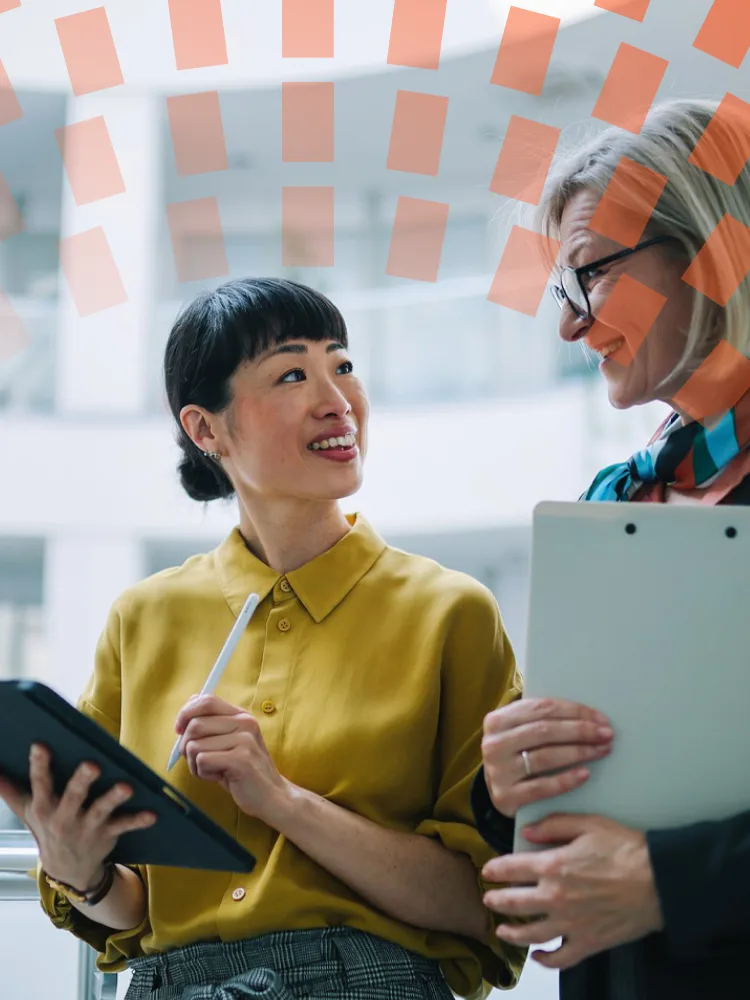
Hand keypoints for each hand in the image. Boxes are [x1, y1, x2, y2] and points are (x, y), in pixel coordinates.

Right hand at [0, 744, 154, 890]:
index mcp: (44, 808)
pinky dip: (138, 820)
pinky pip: (124, 826)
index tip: (40, 746)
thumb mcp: (27, 812)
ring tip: (127, 787)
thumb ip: (11, 791)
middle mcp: (64, 817)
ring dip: (114, 798)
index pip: (40, 784)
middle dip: (82, 780)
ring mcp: (87, 827)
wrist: (67, 870)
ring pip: (101, 810)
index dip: (39, 765)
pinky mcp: (106, 835)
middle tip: (93, 765)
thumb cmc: (48, 829)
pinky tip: (152, 814)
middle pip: (74, 796)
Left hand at [175, 695, 292, 823]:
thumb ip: (211, 725)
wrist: (272, 795)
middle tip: (199, 760)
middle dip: (186, 746)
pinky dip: (202, 773)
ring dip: (195, 764)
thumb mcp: (227, 742)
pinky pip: (202, 760)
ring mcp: (244, 740)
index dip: (185, 713)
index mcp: (240, 715)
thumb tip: (188, 708)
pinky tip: (218, 777)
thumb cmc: (242, 771)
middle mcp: (244, 723)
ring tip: (212, 770)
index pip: (206, 700)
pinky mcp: (241, 759)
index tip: (179, 730)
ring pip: (195, 745)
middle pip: (195, 724)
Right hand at [481, 698, 613, 817]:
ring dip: (579, 752)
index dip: (574, 711)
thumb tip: (588, 715)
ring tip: (601, 750)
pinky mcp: (506, 797)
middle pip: (544, 731)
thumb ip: (540, 719)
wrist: (499, 789)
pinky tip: (585, 774)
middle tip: (607, 734)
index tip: (601, 718)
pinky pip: (542, 787)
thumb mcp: (519, 730)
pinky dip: (566, 779)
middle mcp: (494, 744)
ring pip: (545, 757)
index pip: (541, 708)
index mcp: (497, 720)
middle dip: (580, 731)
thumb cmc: (517, 753)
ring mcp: (498, 771)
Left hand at [482, 813, 664, 968]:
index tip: (488, 870)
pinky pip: (561, 957)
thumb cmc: (626, 849)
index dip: (496, 869)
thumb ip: (554, 825)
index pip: (512, 868)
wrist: (659, 881)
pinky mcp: (589, 942)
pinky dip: (546, 960)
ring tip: (502, 930)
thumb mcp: (588, 824)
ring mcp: (571, 923)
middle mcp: (556, 897)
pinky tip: (539, 956)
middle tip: (488, 899)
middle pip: (514, 903)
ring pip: (531, 934)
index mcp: (553, 866)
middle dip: (497, 901)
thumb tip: (528, 831)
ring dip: (512, 933)